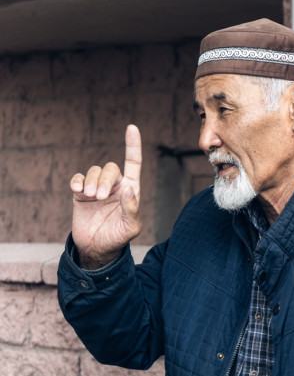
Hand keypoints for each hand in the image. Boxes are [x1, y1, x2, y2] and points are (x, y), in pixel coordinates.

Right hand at [70, 125, 142, 268]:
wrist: (96, 248)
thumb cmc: (118, 237)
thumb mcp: (131, 226)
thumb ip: (132, 208)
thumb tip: (129, 188)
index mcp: (131, 190)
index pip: (134, 163)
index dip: (133, 145)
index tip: (132, 127)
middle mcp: (115, 186)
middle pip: (110, 168)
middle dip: (104, 179)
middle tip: (99, 196)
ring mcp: (97, 188)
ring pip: (94, 171)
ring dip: (91, 181)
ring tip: (90, 197)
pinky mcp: (81, 193)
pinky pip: (78, 178)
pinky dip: (77, 181)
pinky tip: (77, 189)